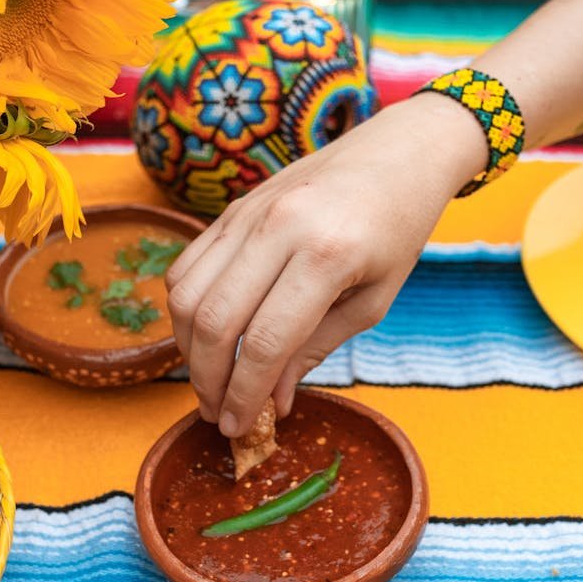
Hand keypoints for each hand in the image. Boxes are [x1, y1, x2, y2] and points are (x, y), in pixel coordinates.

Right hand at [165, 93, 484, 436]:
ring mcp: (247, 213)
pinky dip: (184, 309)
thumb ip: (316, 348)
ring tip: (208, 382)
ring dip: (187, 349)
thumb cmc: (398, 229)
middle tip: (216, 414)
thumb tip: (272, 399)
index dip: (244, 395)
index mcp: (326, 255)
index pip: (263, 342)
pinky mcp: (232, 208)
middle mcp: (278, 228)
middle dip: (207, 380)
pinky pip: (187, 265)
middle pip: (212, 321)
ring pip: (185, 293)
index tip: (239, 428)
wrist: (398, 153)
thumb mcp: (374, 300)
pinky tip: (204, 337)